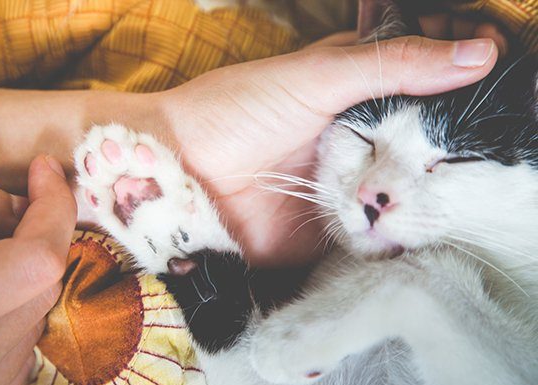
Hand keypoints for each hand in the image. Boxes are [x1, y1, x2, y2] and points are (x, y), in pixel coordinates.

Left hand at [159, 35, 498, 265]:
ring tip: (478, 184)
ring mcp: (353, 182)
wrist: (183, 173)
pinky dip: (408, 229)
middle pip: (427, 138)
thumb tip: (477, 54)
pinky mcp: (339, 227)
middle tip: (497, 141)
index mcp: (358, 89)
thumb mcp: (318, 76)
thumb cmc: (238, 109)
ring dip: (439, 188)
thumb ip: (393, 66)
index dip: (462, 80)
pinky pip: (385, 232)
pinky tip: (436, 222)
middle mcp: (362, 135)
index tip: (503, 74)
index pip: (425, 81)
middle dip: (458, 142)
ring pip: (413, 187)